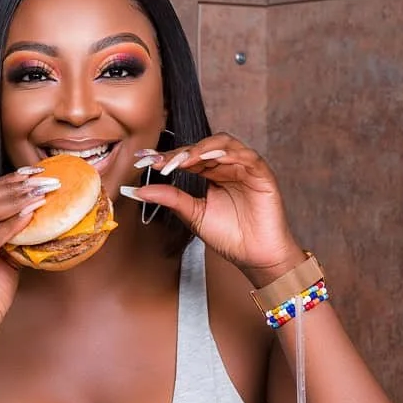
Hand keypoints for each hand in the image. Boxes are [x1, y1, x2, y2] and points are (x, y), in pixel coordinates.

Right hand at [0, 168, 57, 353]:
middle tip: (44, 179)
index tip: (33, 172)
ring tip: (41, 192)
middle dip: (14, 187)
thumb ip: (11, 232)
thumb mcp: (4, 255)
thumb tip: (38, 207)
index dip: (5, 182)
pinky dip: (10, 226)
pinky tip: (30, 215)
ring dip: (14, 201)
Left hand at [123, 132, 305, 286]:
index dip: (167, 157)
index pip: (188, 157)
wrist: (255, 257)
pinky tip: (210, 159)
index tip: (145, 161)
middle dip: (180, 152)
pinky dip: (228, 154)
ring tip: (184, 159)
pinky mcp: (262, 174)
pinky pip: (247, 156)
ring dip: (202, 149)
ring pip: (224, 144)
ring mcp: (245, 168)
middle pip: (203, 147)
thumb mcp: (194, 215)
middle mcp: (228, 167)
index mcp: (212, 174)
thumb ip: (171, 198)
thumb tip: (140, 191)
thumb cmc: (230, 237)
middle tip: (160, 161)